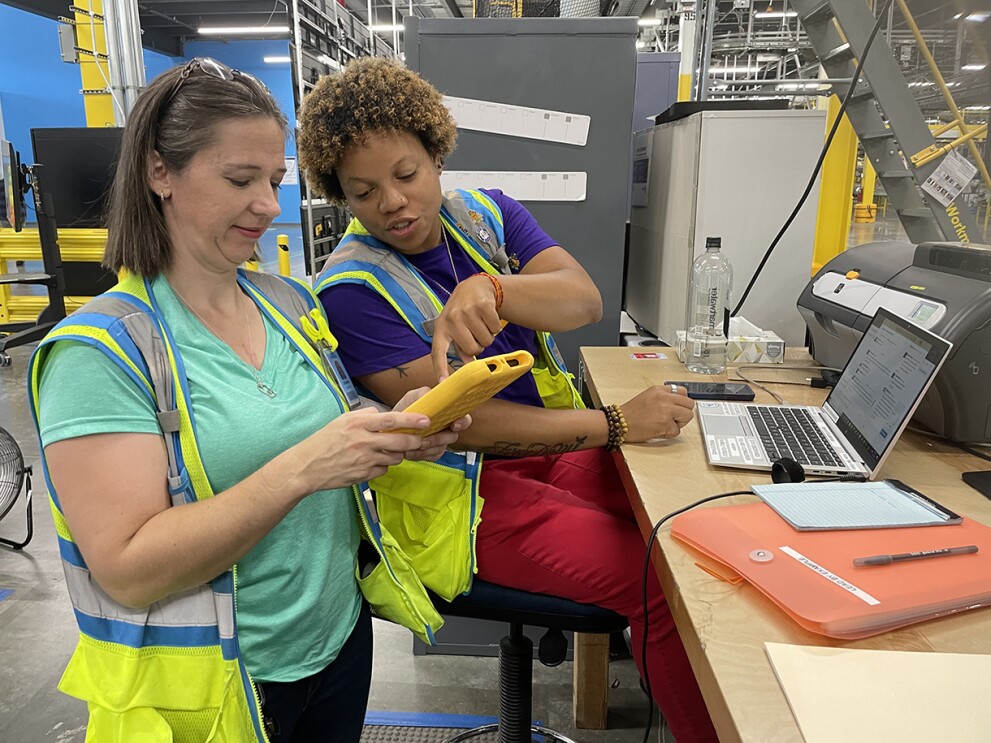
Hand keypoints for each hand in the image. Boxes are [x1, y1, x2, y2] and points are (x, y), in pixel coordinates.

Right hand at [291, 408, 439, 491]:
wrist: (307, 467)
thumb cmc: (324, 441)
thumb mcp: (343, 420)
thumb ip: (365, 416)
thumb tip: (384, 414)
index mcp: (358, 424)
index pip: (390, 420)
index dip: (411, 420)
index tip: (426, 420)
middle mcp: (363, 442)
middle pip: (400, 442)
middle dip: (415, 441)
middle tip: (420, 439)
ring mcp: (364, 460)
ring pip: (395, 458)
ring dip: (396, 454)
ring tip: (384, 450)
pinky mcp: (364, 475)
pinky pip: (384, 470)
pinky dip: (382, 466)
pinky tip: (371, 462)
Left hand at [394, 387, 470, 461]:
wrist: (391, 425)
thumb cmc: (406, 408)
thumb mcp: (414, 397)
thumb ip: (426, 392)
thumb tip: (442, 382)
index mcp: (447, 413)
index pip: (463, 418)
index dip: (462, 422)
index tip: (454, 424)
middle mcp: (447, 428)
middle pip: (453, 437)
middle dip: (439, 439)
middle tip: (425, 440)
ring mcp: (440, 441)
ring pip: (441, 448)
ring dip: (427, 448)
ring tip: (412, 446)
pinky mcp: (432, 452)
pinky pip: (432, 456)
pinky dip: (421, 455)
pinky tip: (409, 452)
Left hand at [430, 275, 501, 380]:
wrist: (474, 286)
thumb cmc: (462, 312)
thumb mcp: (454, 328)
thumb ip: (457, 347)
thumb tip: (465, 366)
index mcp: (441, 328)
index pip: (438, 351)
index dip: (440, 367)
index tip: (443, 381)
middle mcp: (452, 319)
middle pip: (472, 350)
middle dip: (477, 347)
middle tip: (475, 334)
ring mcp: (467, 311)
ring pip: (486, 341)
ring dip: (487, 336)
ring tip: (480, 324)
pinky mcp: (483, 305)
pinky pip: (495, 329)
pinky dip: (495, 327)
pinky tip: (487, 317)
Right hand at [620, 385, 694, 441]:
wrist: (619, 423)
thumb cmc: (630, 413)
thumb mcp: (647, 396)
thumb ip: (662, 396)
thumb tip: (676, 402)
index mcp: (659, 390)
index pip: (683, 391)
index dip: (682, 401)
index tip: (678, 407)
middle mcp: (664, 398)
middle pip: (689, 404)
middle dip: (683, 412)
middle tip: (673, 418)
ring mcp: (666, 410)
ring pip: (687, 416)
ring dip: (679, 422)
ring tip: (666, 424)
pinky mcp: (665, 424)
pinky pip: (677, 430)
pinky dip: (670, 433)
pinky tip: (659, 430)